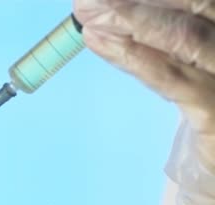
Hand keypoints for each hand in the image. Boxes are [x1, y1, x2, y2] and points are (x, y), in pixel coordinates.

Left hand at [74, 0, 214, 204]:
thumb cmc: (208, 108)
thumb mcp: (193, 67)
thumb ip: (169, 40)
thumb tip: (114, 16)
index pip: (196, 0)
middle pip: (192, 5)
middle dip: (132, 0)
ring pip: (181, 35)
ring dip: (128, 20)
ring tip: (87, 13)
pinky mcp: (214, 109)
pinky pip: (168, 76)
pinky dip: (132, 56)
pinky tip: (98, 42)